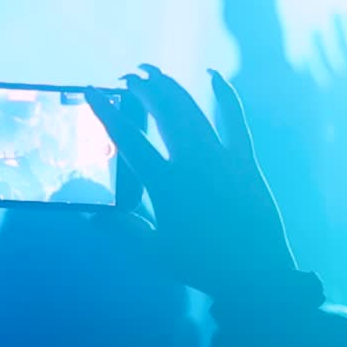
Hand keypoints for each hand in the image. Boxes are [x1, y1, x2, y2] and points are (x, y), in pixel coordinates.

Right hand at [86, 66, 295, 300]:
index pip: (127, 138)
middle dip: (141, 89)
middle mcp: (191, 161)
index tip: (92, 91)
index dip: (106, 111)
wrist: (256, 274)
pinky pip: (235, 120)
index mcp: (164, 182)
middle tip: (126, 77)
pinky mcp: (245, 159)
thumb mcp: (153, 251)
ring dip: (170, 87)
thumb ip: (121, 229)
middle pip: (161, 112)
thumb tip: (90, 215)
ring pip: (190, 110)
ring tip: (153, 72)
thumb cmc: (201, 264)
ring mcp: (220, 156)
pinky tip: (213, 75)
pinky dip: (225, 95)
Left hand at [313, 15, 346, 155]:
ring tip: (315, 28)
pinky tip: (303, 55)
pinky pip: (314, 77)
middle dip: (339, 28)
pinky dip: (309, 64)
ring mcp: (337, 86)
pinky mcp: (322, 97)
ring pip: (326, 58)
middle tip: (331, 12)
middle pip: (344, 47)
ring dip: (321, 42)